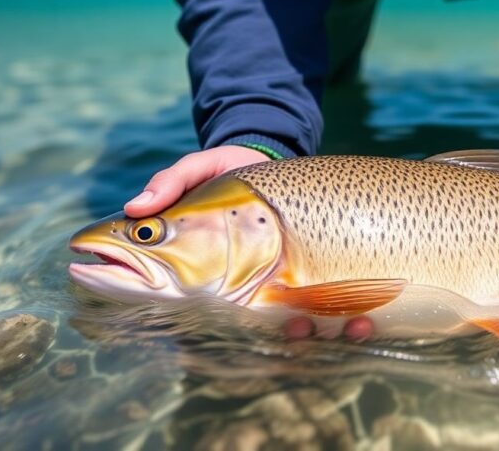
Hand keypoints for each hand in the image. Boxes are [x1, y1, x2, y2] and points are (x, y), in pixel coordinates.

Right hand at [124, 146, 372, 340]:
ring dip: (319, 337)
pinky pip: (333, 317)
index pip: (201, 312)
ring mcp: (277, 292)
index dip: (221, 333)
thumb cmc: (225, 173)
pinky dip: (351, 325)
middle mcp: (239, 292)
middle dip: (284, 335)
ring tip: (336, 328)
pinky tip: (362, 321)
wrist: (267, 161)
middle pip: (257, 333)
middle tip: (299, 328)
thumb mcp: (198, 170)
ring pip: (297, 334)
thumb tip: (135, 208)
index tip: (242, 327)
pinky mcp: (315, 287)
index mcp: (204, 274)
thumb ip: (170, 184)